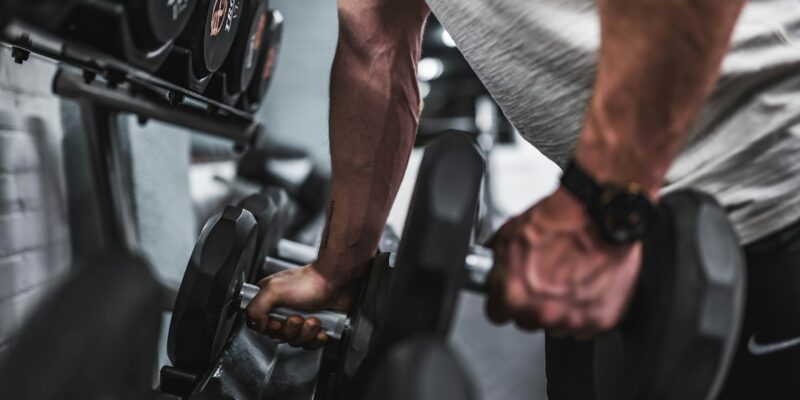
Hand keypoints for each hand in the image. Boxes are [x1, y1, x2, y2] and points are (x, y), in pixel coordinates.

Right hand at [246, 265, 354, 349]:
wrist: (336, 281)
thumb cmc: (309, 281)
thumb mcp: (274, 289)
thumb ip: (256, 307)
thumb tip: (258, 325)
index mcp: (270, 301)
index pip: (259, 325)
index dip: (268, 329)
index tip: (277, 323)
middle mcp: (283, 310)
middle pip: (278, 336)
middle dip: (290, 330)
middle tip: (297, 317)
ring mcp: (300, 319)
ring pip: (295, 341)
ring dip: (305, 332)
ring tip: (313, 319)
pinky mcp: (315, 327)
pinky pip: (311, 344)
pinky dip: (316, 338)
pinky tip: (321, 327)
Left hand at [486, 188, 640, 337]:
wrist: (598, 214)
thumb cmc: (559, 221)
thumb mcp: (508, 234)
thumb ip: (496, 263)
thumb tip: (490, 270)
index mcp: (514, 295)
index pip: (497, 314)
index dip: (505, 300)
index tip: (512, 293)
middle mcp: (542, 312)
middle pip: (528, 321)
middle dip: (533, 304)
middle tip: (546, 278)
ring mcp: (572, 319)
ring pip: (558, 325)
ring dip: (561, 308)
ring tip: (569, 278)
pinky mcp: (600, 320)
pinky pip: (587, 325)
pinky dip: (587, 309)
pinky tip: (587, 284)